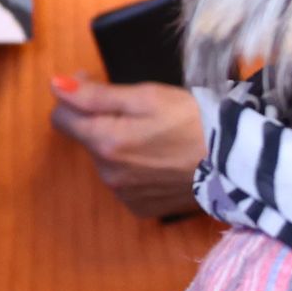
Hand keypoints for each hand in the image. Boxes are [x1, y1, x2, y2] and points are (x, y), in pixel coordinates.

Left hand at [50, 77, 206, 219]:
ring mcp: (123, 193)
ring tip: (157, 136)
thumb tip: (55, 86)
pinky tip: (161, 160)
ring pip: (107, 161)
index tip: (97, 83)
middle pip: (87, 139)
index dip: (75, 96)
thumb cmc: (195, 122)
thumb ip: (96, 94)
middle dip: (103, 121)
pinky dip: (136, 169)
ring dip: (121, 146)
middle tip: (140, 110)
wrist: (236, 163)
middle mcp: (107, 172)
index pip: (61, 118)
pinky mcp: (141, 207)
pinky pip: (125, 182)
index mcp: (104, 141)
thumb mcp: (146, 96)